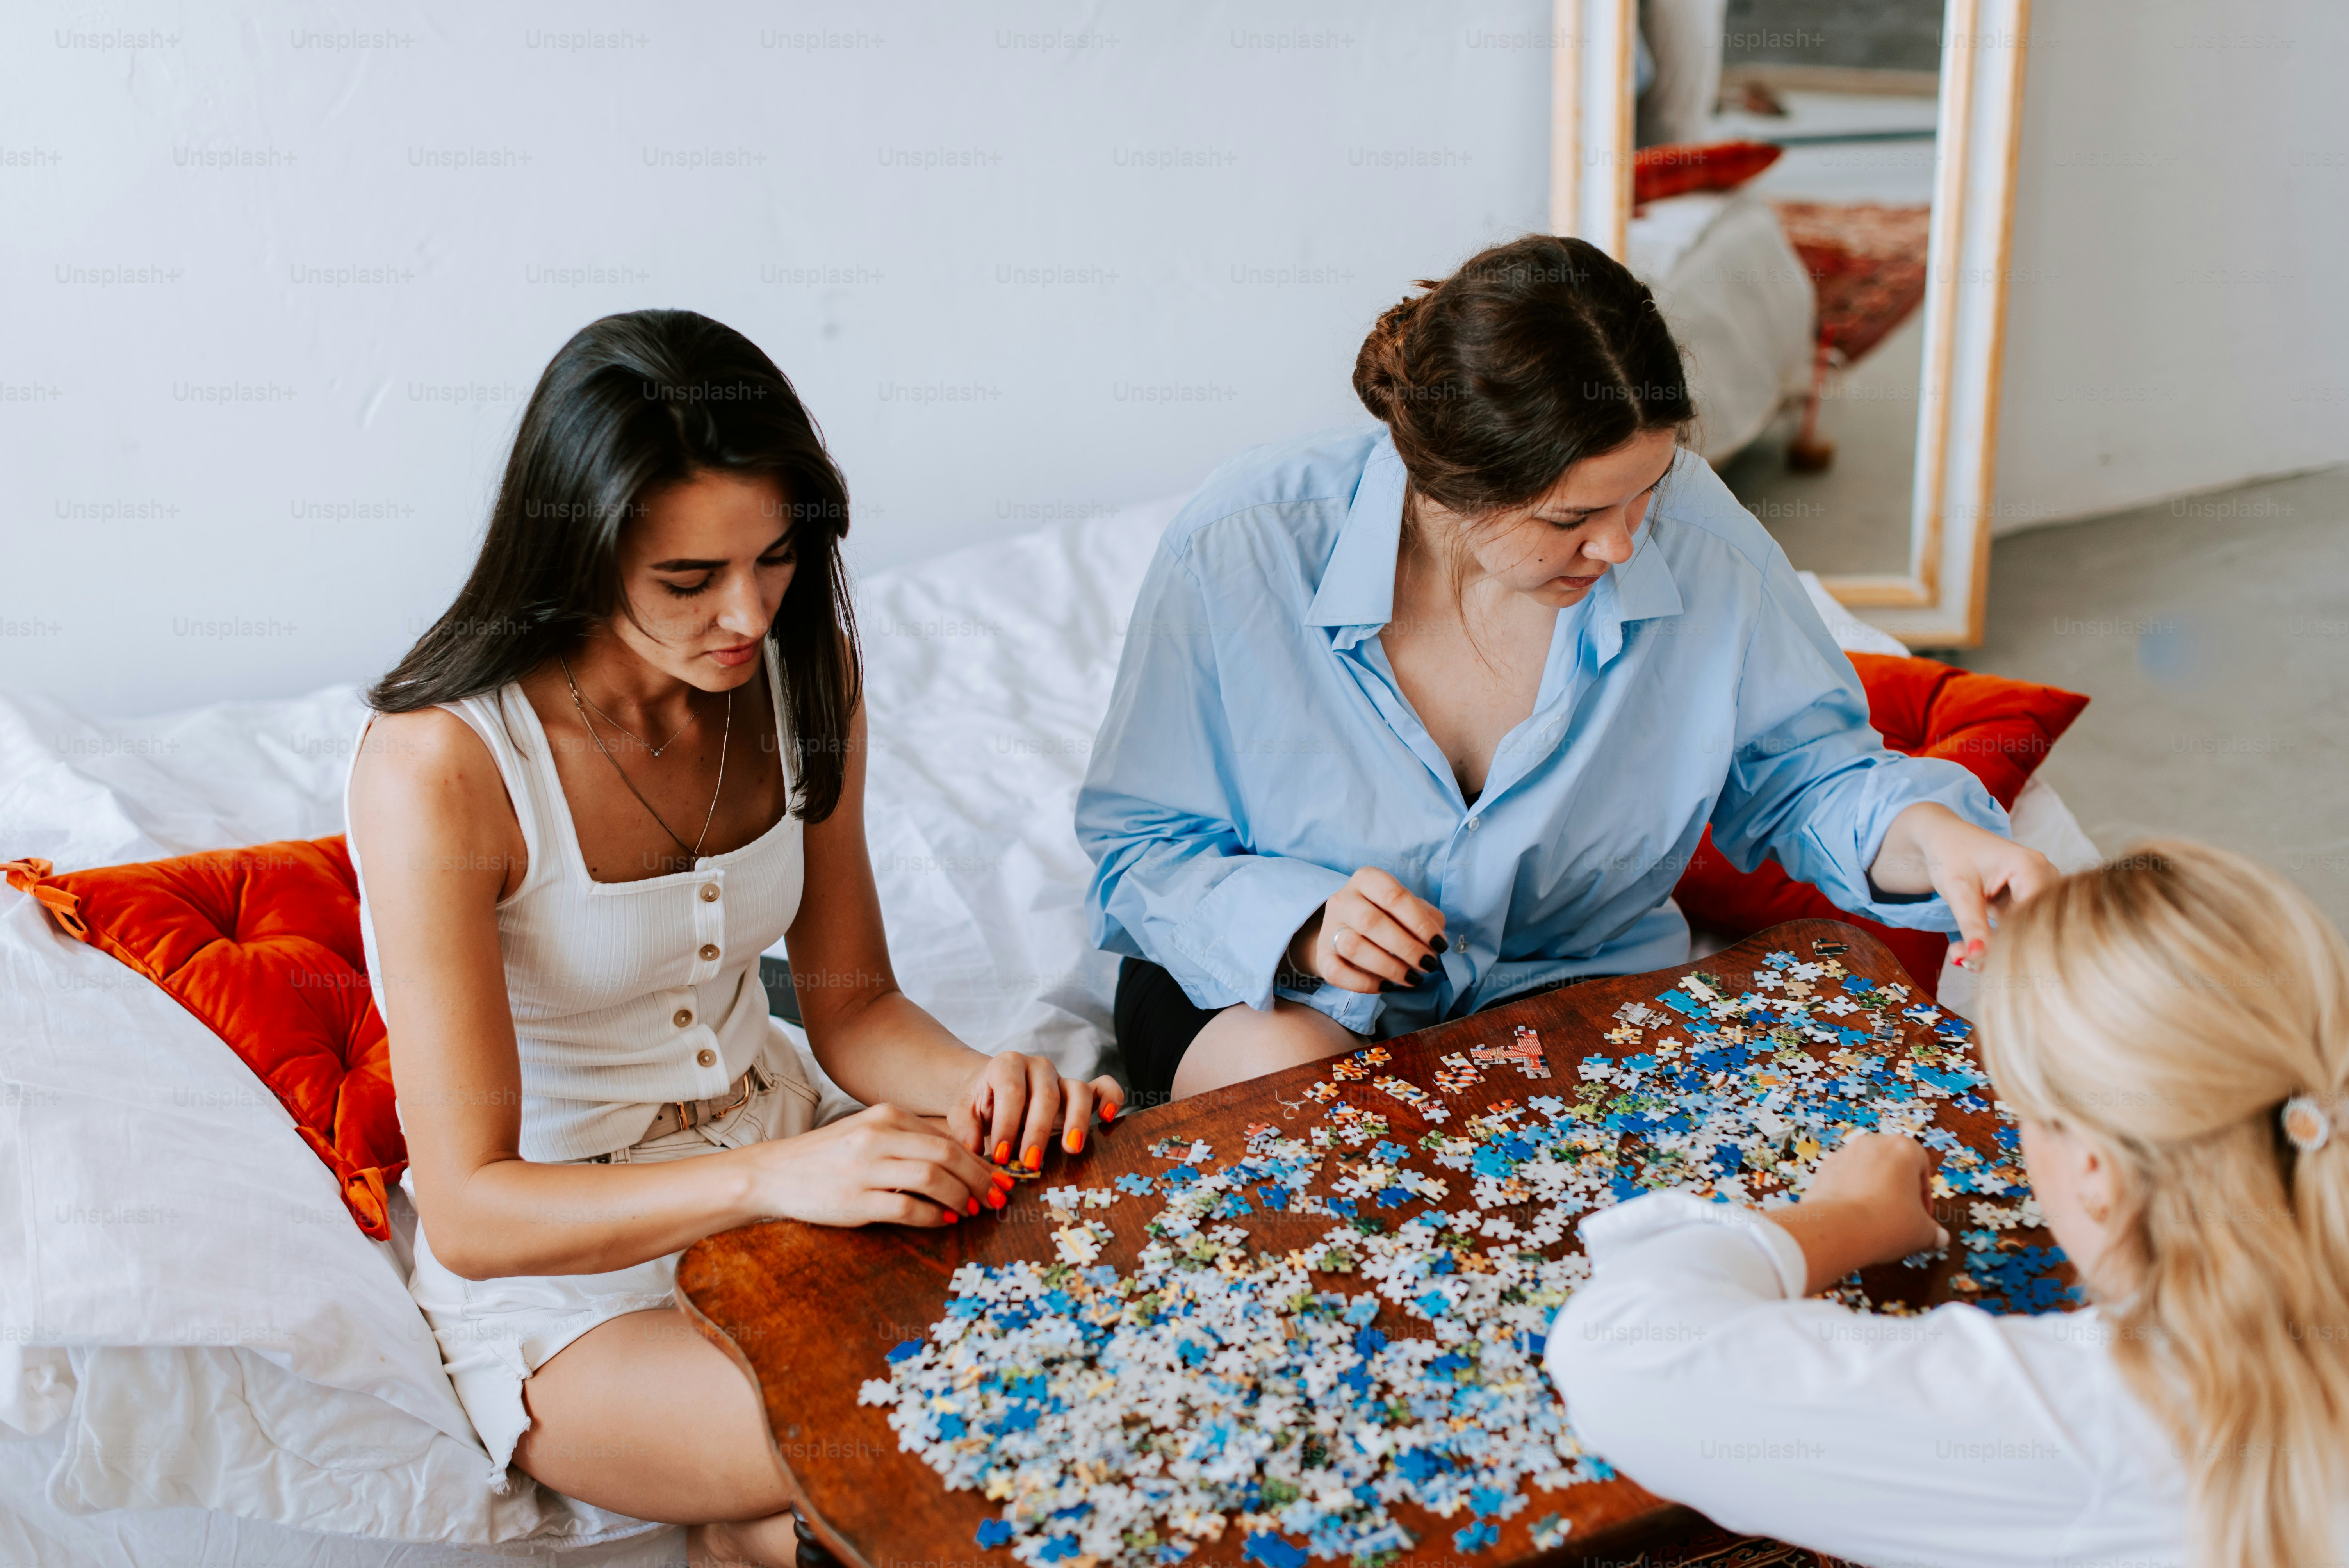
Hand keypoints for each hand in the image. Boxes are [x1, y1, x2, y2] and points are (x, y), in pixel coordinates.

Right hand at [752, 1103, 1006, 1226]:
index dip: (978, 1161)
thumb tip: (961, 1163)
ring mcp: (866, 1167)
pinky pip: (907, 1208)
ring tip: (974, 1210)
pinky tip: (944, 1221)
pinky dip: (933, 1216)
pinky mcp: (855, 1199)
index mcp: (886, 1116)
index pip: (946, 1138)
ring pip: (933, 1178)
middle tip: (999, 1198)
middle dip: (980, 1179)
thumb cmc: (828, 1157)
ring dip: (961, 1197)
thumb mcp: (869, 1135)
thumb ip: (909, 1142)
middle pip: (947, 1155)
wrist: (775, 1173)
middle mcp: (878, 1136)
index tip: (999, 1178)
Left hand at [949, 1051, 1123, 1173]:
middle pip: (1045, 1095)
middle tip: (1030, 1163)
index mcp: (1007, 1065)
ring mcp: (1061, 1077)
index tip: (1001, 1156)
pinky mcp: (1080, 1090)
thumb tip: (972, 1149)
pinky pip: (1103, 1086)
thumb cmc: (980, 1103)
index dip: (1008, 1124)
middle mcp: (1037, 1066)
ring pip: (1078, 1091)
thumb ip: (965, 1127)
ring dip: (1076, 1122)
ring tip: (1070, 1149)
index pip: (1011, 1093)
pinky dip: (1110, 1099)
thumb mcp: (963, 1111)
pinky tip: (1108, 1118)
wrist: (990, 1089)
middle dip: (1038, 1132)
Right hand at [1293, 867, 1446, 993]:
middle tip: (1428, 964)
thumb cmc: (1386, 915)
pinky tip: (1387, 986)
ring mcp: (1329, 928)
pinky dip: (1365, 983)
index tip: (1439, 944)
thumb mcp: (1408, 908)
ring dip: (1389, 967)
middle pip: (1371, 922)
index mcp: (1366, 880)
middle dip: (1406, 947)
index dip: (1420, 922)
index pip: (1394, 896)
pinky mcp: (1322, 956)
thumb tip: (1435, 942)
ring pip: (1353, 947)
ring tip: (1412, 978)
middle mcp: (1343, 900)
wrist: (1345, 930)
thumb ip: (1427, 918)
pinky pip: (1338, 973)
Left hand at [1772, 1133, 1949, 1294]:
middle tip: (1901, 1217)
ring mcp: (1846, 1153)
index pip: (1922, 1167)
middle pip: (1894, 1166)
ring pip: (1868, 1171)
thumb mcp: (1922, 1232)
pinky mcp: (1824, 1168)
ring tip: (1876, 1219)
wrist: (1838, 1228)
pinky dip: (1851, 1194)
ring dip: (1874, 1190)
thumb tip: (1940, 1238)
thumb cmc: (1889, 1223)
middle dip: (1899, 1190)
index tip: (1922, 1217)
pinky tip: (1854, 1217)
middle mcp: (1873, 1142)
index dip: (1924, 1196)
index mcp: (1904, 1148)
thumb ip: (1933, 1231)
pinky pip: (1845, 1179)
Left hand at [1869, 803, 2058, 968]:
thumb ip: (1971, 924)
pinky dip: (1998, 940)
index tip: (1978, 962)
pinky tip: (1972, 946)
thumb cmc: (1950, 854)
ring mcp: (2042, 887)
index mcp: (2031, 866)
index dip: (2010, 944)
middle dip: (2001, 949)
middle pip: (2036, 926)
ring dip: (1998, 947)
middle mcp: (2046, 876)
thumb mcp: (1957, 890)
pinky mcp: (2031, 899)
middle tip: (1964, 961)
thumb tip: (1977, 958)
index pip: (2034, 917)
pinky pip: (2022, 928)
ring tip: (1961, 952)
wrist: (1945, 838)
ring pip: (2029, 931)